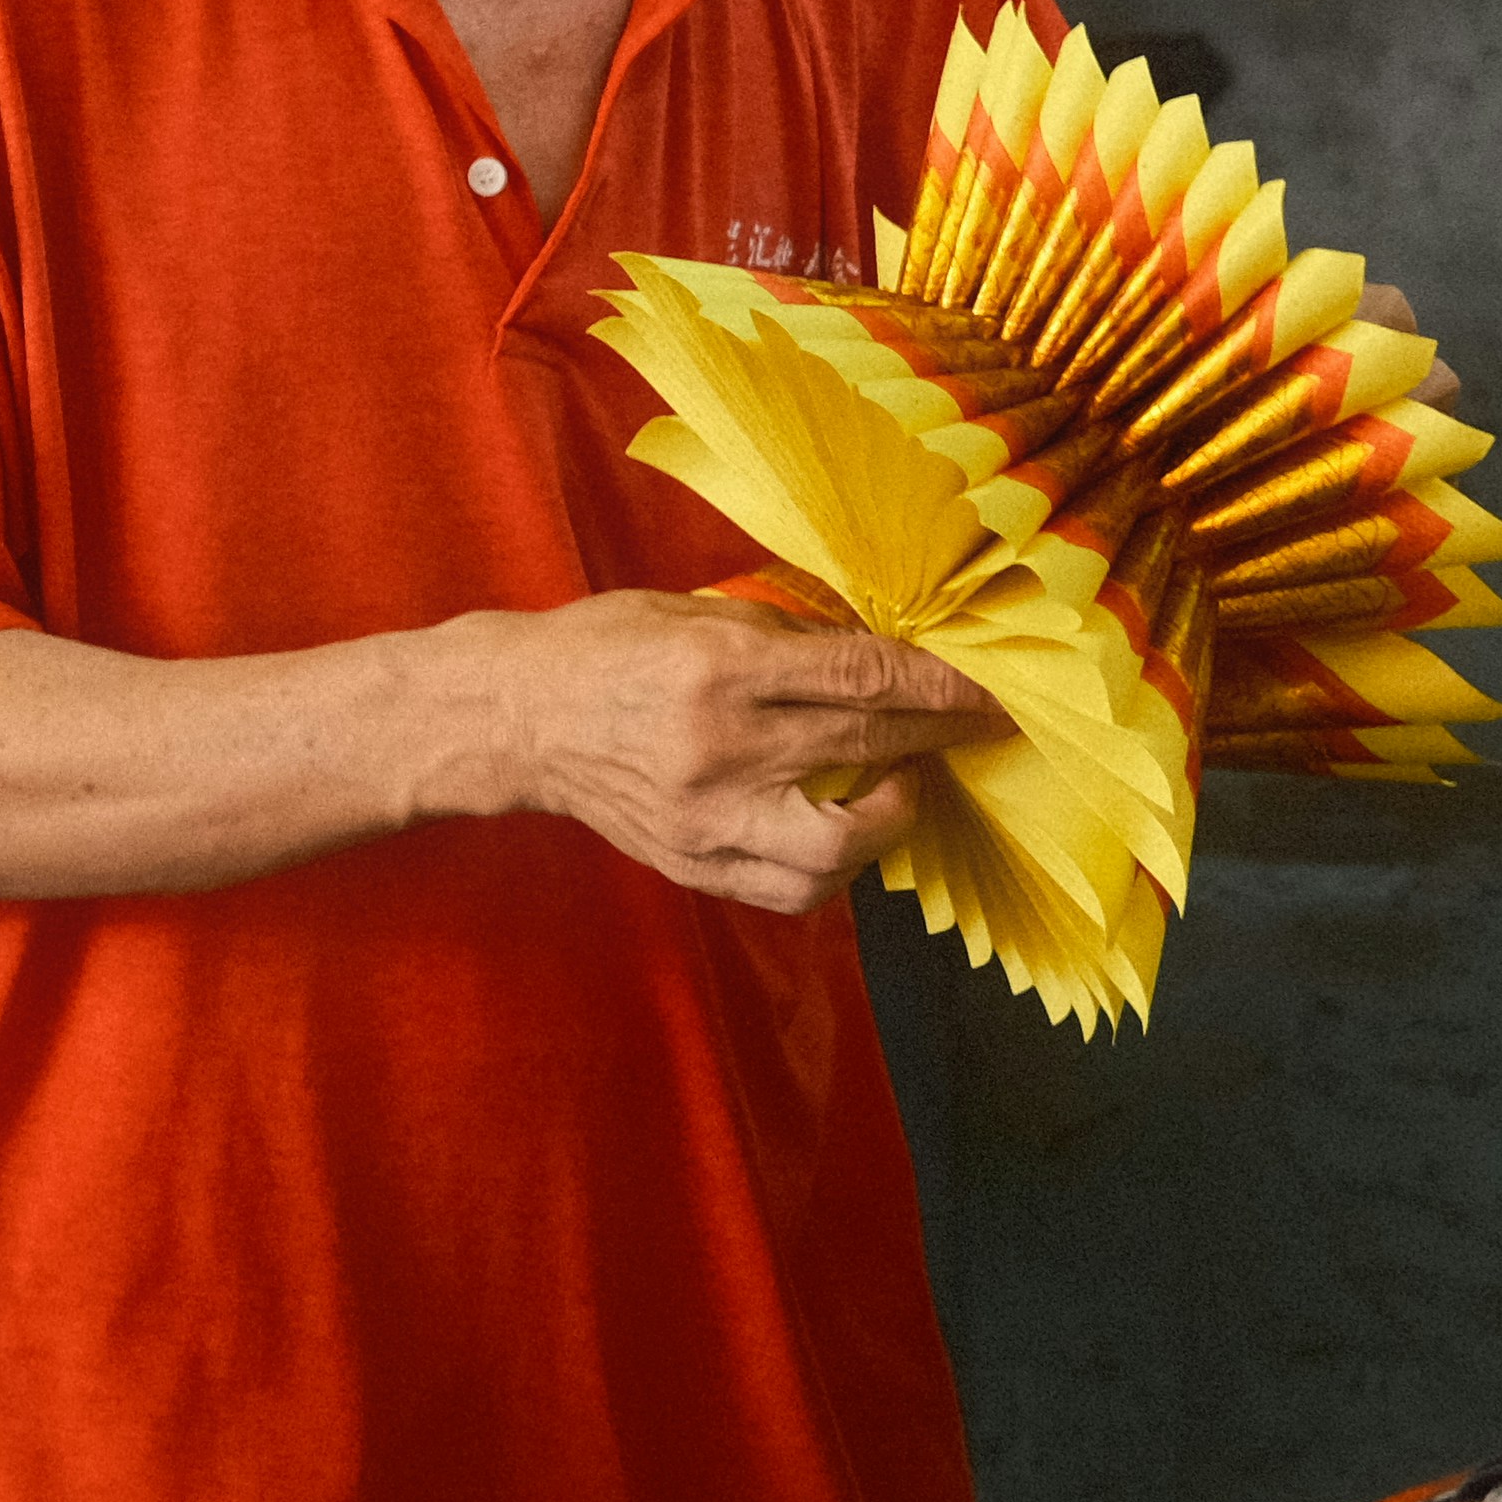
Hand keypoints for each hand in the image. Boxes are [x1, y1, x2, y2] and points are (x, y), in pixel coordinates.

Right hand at [425, 589, 1018, 915]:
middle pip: (866, 750)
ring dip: (892, 819)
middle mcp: (718, 747)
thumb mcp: (693, 612)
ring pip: (838, 849)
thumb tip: (881, 657)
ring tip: (899, 785)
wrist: (515, 716)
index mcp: (718, 666)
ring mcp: (705, 818)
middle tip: (978, 727)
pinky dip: (835, 867)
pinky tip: (844, 832)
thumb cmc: (605, 648)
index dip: (939, 688)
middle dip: (939, 738)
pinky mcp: (692, 863)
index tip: (986, 690)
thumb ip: (787, 639)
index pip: (862, 680)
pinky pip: (791, 889)